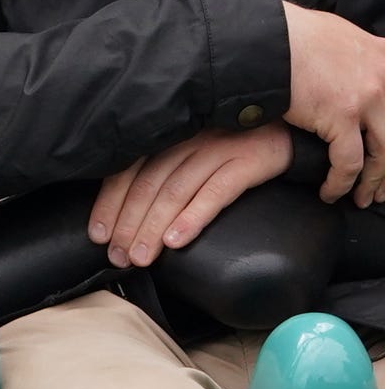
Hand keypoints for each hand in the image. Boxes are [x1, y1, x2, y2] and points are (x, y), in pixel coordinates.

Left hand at [89, 123, 297, 268]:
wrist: (292, 131)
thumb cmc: (234, 147)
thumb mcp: (193, 152)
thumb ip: (164, 172)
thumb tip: (126, 215)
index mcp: (169, 136)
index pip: (127, 171)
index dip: (109, 204)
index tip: (97, 235)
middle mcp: (188, 139)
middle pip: (147, 185)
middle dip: (128, 224)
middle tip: (118, 256)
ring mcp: (218, 148)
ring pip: (175, 191)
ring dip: (153, 227)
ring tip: (141, 256)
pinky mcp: (248, 160)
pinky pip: (215, 192)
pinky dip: (192, 217)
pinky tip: (176, 240)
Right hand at [288, 4, 384, 204]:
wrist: (262, 39)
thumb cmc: (288, 35)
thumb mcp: (338, 36)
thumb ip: (357, 56)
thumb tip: (353, 68)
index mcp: (383, 57)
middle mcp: (383, 78)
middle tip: (383, 188)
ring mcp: (366, 97)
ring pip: (382, 153)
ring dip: (374, 182)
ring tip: (363, 198)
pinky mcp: (341, 116)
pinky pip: (349, 162)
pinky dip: (340, 183)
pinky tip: (331, 192)